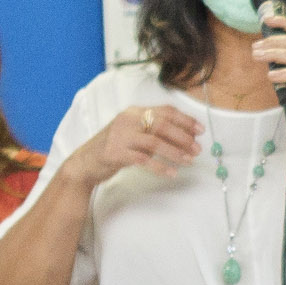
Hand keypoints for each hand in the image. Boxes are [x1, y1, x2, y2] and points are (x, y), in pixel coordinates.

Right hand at [81, 103, 199, 181]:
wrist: (85, 163)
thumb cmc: (114, 148)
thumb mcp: (133, 133)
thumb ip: (152, 131)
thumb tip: (183, 136)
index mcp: (134, 112)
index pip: (165, 111)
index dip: (185, 120)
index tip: (200, 130)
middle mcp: (127, 120)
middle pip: (162, 125)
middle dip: (183, 137)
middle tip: (197, 149)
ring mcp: (120, 136)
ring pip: (155, 142)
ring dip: (175, 152)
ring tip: (188, 161)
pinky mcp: (115, 153)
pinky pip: (143, 160)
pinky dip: (160, 167)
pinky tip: (171, 173)